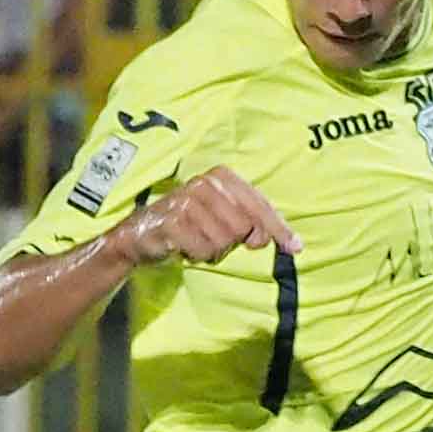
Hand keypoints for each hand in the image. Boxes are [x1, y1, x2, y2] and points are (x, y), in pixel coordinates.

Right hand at [112, 168, 300, 266]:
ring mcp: (187, 200)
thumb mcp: (221, 218)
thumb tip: (267, 239)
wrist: (137, 234)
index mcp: (222, 176)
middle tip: (214, 240)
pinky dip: (196, 255)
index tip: (295, 248)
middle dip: (233, 242)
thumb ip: (249, 223)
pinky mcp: (172, 221)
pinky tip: (183, 247)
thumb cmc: (187, 225)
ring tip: (195, 241)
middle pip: (244, 227)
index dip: (279, 229)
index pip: (261, 206)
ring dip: (211, 250)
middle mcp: (206, 183)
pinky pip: (203, 250)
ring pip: (224, 241)